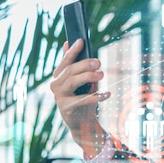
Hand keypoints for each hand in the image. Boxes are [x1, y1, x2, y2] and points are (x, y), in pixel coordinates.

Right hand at [50, 39, 109, 156]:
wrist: (80, 122)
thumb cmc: (80, 97)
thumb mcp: (78, 80)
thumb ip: (72, 64)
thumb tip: (67, 42)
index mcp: (58, 76)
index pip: (65, 61)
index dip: (72, 51)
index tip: (81, 41)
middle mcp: (56, 85)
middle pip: (70, 71)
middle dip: (85, 64)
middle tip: (99, 62)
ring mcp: (60, 97)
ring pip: (73, 82)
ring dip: (88, 77)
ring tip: (101, 74)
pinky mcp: (67, 108)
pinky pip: (83, 100)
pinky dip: (96, 96)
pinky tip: (107, 93)